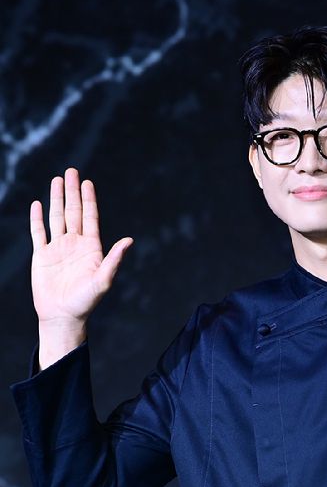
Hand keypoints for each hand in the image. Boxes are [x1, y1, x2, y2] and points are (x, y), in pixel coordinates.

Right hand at [30, 167, 132, 328]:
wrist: (62, 316)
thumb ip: (114, 259)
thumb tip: (129, 240)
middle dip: (72, 191)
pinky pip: (39, 233)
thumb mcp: (103, 280)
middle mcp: (75, 244)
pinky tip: (37, 204)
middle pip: (73, 211)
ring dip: (56, 199)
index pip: (90, 217)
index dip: (89, 199)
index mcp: (91, 247)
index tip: (87, 182)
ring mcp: (58, 248)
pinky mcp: (41, 256)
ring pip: (56, 217)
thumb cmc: (86, 301)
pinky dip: (37, 219)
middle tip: (71, 171)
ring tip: (57, 180)